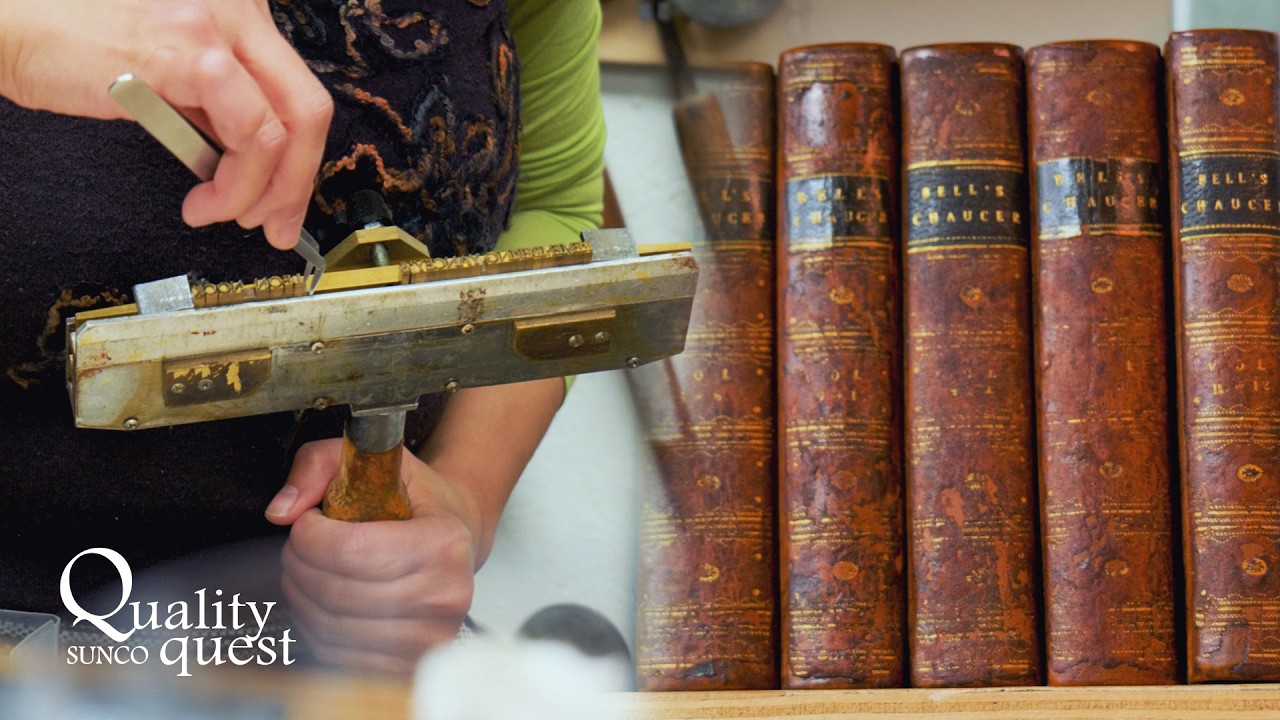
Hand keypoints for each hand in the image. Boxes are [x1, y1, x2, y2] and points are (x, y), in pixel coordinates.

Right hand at [0, 0, 331, 248]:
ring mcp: (213, 28)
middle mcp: (238, 10)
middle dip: (298, 184)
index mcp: (241, 13)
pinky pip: (246, 132)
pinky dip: (236, 182)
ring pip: (282, 129)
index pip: (298, 95)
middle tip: (275, 223)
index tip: (283, 203)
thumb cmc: (76, 49)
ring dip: (261, 192)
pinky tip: (202, 200)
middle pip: (310, 110)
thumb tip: (256, 165)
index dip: (301, 161)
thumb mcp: (172, 77)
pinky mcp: (184, 54)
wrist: (11, 27)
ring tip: (219, 212)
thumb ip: (218, 109)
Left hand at [266, 439, 483, 675]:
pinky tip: (321, 600)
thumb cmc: (415, 501)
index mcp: (442, 542)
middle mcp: (444, 595)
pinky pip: (337, 655)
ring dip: (301, 596)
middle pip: (336, 593)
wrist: (458, 537)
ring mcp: (430, 637)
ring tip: (308, 570)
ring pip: (330, 627)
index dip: (309, 536)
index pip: (352, 551)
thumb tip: (280, 512)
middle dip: (299, 565)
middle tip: (300, 545)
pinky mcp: (410, 664)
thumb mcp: (375, 460)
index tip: (307, 522)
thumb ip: (318, 467)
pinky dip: (314, 627)